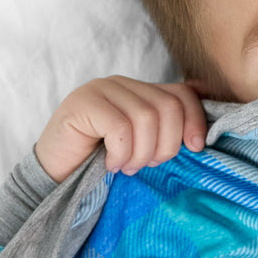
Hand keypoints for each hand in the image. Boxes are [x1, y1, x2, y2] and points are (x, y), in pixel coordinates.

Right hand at [34, 76, 207, 181]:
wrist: (57, 173)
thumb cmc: (102, 161)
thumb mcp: (143, 147)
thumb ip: (165, 134)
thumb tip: (199, 139)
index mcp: (142, 92)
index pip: (182, 94)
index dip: (195, 120)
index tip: (195, 148)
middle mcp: (124, 84)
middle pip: (168, 107)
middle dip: (166, 145)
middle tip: (148, 164)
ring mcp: (101, 89)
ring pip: (146, 118)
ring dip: (141, 153)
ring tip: (128, 167)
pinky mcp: (82, 102)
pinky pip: (119, 128)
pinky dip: (121, 153)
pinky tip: (111, 163)